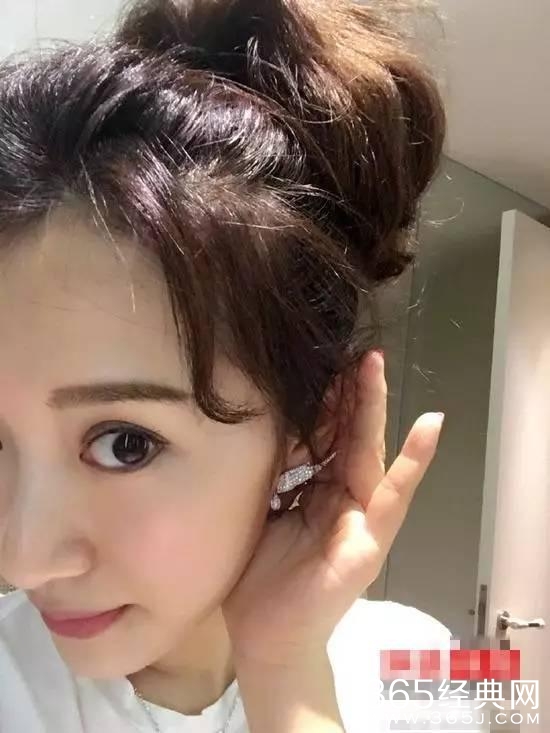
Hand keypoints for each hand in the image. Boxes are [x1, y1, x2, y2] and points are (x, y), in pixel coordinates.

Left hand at [222, 350, 444, 665]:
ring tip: (374, 366)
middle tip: (352, 349)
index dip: (322, 400)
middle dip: (349, 392)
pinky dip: (412, 463)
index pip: (321, 436)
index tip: (319, 363)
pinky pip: (392, 498)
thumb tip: (267, 431)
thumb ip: (274, 477)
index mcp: (315, 490)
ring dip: (372, 409)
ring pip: (368, 454)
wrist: (267, 641)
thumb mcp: (262, 513)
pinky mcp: (369, 543)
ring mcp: (360, 519)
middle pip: (347, 436)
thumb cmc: (259, 579)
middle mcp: (341, 498)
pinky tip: (429, 428)